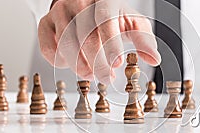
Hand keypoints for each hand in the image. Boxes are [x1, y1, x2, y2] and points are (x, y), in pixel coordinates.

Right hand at [38, 0, 160, 83]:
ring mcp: (60, 11)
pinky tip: (73, 63)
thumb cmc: (111, 16)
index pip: (105, 20)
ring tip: (91, 73)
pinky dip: (60, 62)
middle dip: (96, 62)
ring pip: (66, 44)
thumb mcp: (132, 23)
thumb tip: (154, 58)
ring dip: (79, 65)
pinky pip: (48, 48)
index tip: (116, 64)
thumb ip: (144, 40)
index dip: (110, 44)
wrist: (86, 5)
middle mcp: (79, 2)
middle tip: (106, 78)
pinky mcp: (45, 23)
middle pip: (85, 36)